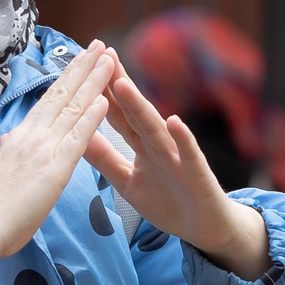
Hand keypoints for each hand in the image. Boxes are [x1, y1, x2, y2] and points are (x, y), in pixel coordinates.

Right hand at [0, 42, 119, 284]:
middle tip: (101, 45)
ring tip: (109, 59)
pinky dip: (92, 116)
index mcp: (19, 137)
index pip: (48, 101)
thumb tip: (9, 139)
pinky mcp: (54, 168)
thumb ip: (8, 152)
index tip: (80, 59)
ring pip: (72, 107)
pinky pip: (77, 137)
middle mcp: (31, 135)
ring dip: (94, 82)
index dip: (66, 78)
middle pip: (61, 93)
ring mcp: (43, 149)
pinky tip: (105, 99)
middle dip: (83, 67)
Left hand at [88, 71, 270, 280]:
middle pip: (135, 112)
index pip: (118, 115)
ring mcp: (178, 157)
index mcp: (141, 146)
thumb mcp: (127, 182)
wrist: (206, 228)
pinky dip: (182, 138)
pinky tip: (174, 122)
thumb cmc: (168, 202)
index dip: (102, 93)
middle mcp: (159, 145)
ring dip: (140, 106)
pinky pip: (189, 154)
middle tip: (104, 56)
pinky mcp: (196, 173)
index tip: (85, 66)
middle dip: (119, 85)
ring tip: (122, 84)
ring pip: (156, 129)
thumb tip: (77, 136)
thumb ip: (105, 160)